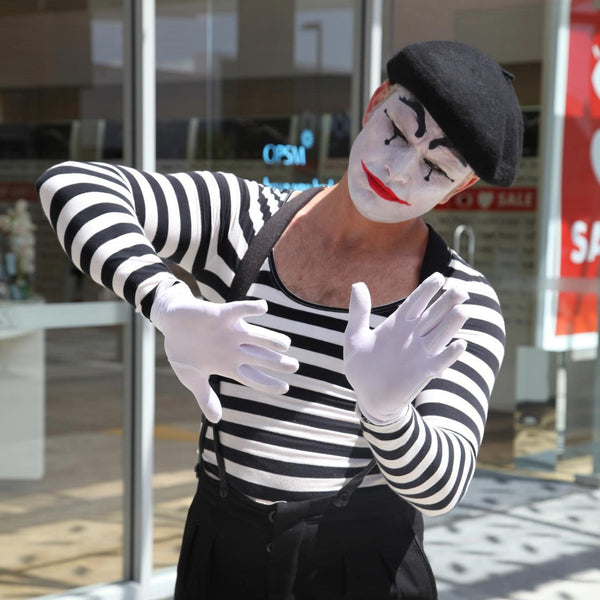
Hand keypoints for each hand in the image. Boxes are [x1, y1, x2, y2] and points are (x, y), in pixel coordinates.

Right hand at [150, 282, 298, 422]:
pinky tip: (263, 308)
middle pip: (260, 357)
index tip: (285, 388)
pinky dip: (250, 308)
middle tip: (295, 366)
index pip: (253, 377)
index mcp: (228, 365)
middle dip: (277, 362)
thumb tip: (216, 420)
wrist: (172, 321)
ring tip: (285, 344)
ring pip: (255, 336)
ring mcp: (229, 332)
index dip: (268, 383)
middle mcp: (234, 348)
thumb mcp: (191, 378)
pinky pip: (239, 310)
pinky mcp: (221, 314)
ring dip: (270, 339)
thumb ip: (205, 397)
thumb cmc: (183, 350)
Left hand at [344, 273, 468, 424]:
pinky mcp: (423, 372)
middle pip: (434, 314)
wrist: (367, 396)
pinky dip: (450, 354)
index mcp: (398, 323)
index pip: (416, 302)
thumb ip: (358, 312)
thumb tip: (358, 284)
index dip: (427, 290)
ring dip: (453, 324)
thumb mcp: (354, 336)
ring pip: (441, 334)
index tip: (439, 277)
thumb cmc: (361, 365)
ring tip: (463, 310)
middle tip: (461, 290)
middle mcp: (413, 335)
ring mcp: (420, 353)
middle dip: (448, 302)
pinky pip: (440, 361)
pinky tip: (460, 344)